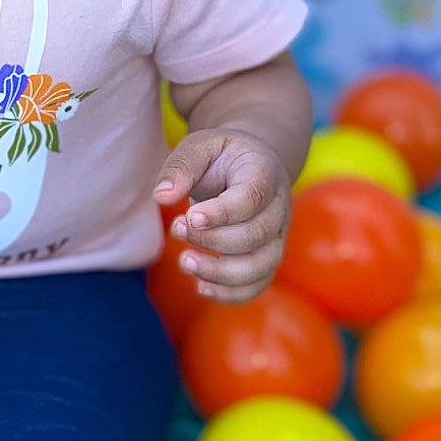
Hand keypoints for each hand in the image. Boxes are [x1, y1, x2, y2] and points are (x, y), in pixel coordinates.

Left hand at [153, 128, 290, 302]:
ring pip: (260, 267)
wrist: (249, 165)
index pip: (251, 199)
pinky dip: (230, 294)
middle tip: (177, 228)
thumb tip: (162, 196)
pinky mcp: (267, 257)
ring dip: (220, 273)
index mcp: (264, 173)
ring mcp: (276, 236)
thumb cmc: (221, 155)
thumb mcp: (199, 146)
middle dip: (211, 240)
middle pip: (255, 236)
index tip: (190, 216)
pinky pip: (257, 285)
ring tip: (185, 261)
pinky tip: (200, 286)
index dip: (222, 213)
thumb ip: (180, 167)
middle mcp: (278, 208)